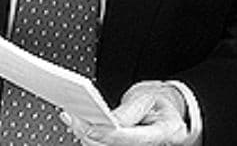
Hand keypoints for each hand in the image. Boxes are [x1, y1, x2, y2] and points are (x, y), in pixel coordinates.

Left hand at [61, 81, 194, 145]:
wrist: (164, 112)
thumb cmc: (160, 104)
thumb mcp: (150, 97)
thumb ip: (130, 109)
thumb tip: (109, 119)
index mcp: (165, 132)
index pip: (132, 138)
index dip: (108, 135)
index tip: (89, 127)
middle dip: (90, 133)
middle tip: (73, 116)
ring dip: (84, 134)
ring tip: (71, 116)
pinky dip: (88, 135)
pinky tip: (76, 122)